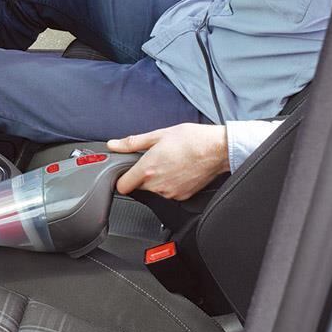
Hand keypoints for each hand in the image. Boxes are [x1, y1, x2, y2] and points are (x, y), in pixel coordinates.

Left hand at [106, 123, 229, 200]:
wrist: (217, 149)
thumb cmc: (192, 140)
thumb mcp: (158, 135)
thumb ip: (132, 143)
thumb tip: (114, 145)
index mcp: (148, 169)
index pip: (122, 186)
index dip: (121, 178)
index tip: (124, 173)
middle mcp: (158, 185)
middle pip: (138, 187)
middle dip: (140, 177)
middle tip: (152, 161)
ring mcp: (170, 193)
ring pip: (153, 191)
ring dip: (156, 181)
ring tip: (167, 164)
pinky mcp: (182, 197)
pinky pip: (168, 194)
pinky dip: (169, 185)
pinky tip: (177, 171)